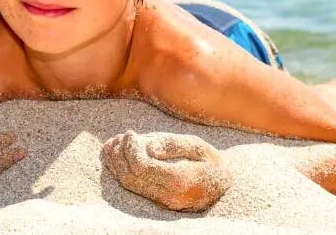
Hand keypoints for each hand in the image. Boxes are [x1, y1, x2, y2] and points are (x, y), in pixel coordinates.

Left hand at [101, 130, 231, 211]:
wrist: (224, 185)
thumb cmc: (211, 161)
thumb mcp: (198, 146)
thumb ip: (173, 144)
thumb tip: (148, 148)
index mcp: (179, 179)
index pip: (142, 167)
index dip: (130, 149)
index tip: (129, 133)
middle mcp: (169, 195)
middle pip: (132, 178)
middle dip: (119, 156)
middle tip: (116, 137)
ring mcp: (163, 201)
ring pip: (130, 185)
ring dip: (116, 165)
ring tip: (110, 145)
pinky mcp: (159, 201)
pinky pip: (135, 188)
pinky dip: (122, 172)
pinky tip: (116, 158)